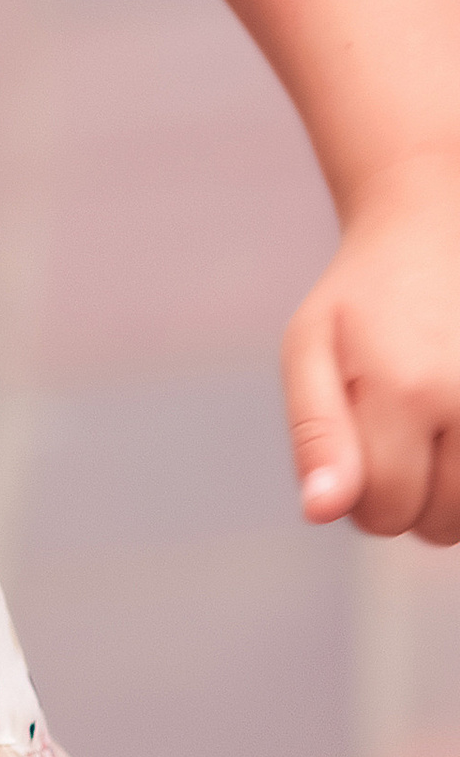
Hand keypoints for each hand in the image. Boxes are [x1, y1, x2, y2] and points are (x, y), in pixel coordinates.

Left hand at [282, 155, 459, 544]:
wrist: (432, 235)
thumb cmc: (362, 300)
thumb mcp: (310, 349)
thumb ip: (315, 434)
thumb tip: (322, 511)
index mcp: (406, 388)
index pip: (385, 509)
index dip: (361, 500)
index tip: (357, 459)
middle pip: (438, 522)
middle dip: (408, 500)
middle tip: (395, 438)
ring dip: (449, 497)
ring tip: (428, 436)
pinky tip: (453, 434)